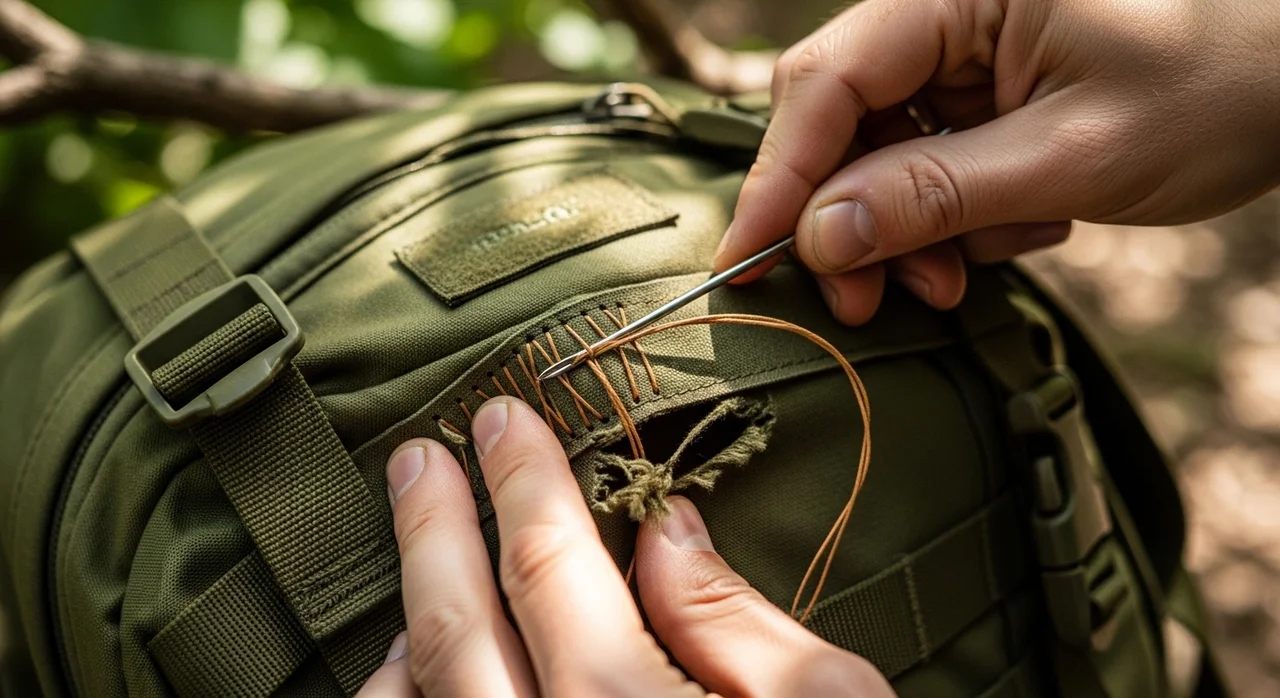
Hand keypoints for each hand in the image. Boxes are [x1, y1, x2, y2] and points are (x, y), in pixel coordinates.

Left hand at [357, 396, 894, 697]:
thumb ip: (737, 621)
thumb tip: (664, 529)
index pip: (551, 568)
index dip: (522, 482)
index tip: (499, 417)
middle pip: (455, 631)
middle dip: (430, 530)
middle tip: (415, 457)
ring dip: (406, 628)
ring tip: (420, 564)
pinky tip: (418, 681)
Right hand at [715, 0, 1279, 323]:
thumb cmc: (1226, 85)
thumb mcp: (1074, 155)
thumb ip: (935, 195)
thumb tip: (818, 238)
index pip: (827, 83)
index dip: (778, 180)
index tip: (743, 265)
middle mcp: (947, 10)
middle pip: (843, 123)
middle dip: (854, 223)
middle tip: (875, 304)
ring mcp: (970, 49)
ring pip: (883, 153)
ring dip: (915, 231)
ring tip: (974, 270)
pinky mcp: (992, 87)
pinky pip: (934, 161)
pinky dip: (961, 215)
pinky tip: (1026, 224)